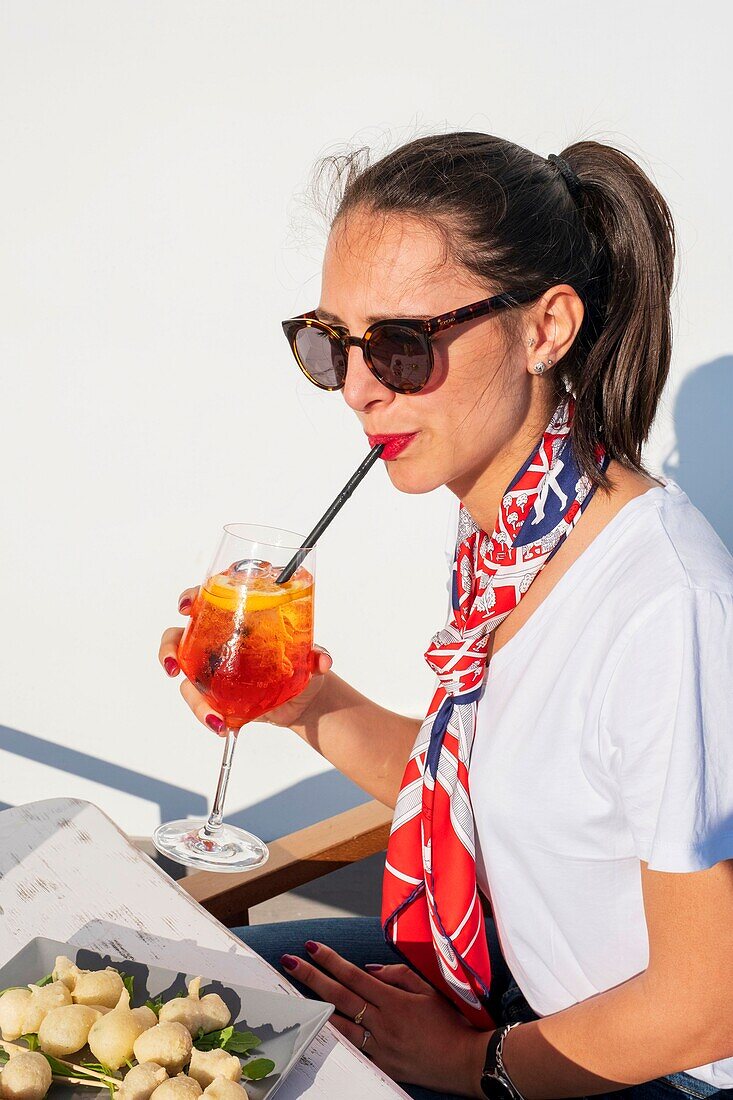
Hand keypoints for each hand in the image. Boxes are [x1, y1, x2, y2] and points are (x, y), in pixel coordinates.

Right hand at [158, 586, 332, 735]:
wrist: (304, 699)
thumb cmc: (302, 663)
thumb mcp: (310, 656)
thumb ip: (315, 655)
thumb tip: (322, 660)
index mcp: (236, 618)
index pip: (206, 599)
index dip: (190, 597)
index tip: (186, 606)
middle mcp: (217, 641)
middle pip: (178, 637)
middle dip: (167, 649)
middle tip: (172, 665)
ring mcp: (212, 670)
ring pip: (186, 679)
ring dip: (194, 701)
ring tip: (214, 719)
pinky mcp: (216, 696)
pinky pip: (200, 704)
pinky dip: (206, 716)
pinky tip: (222, 727)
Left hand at [279, 940, 485, 1095]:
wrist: (465, 1061)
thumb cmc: (451, 1021)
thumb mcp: (429, 989)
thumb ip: (397, 975)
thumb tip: (367, 969)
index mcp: (394, 1001)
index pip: (353, 976)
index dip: (330, 961)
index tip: (312, 947)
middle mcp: (383, 1023)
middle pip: (339, 997)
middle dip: (312, 977)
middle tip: (290, 962)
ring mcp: (380, 1047)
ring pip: (339, 1025)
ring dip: (316, 1007)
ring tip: (295, 994)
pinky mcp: (382, 1065)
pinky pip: (352, 1048)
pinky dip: (335, 1036)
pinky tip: (321, 1026)